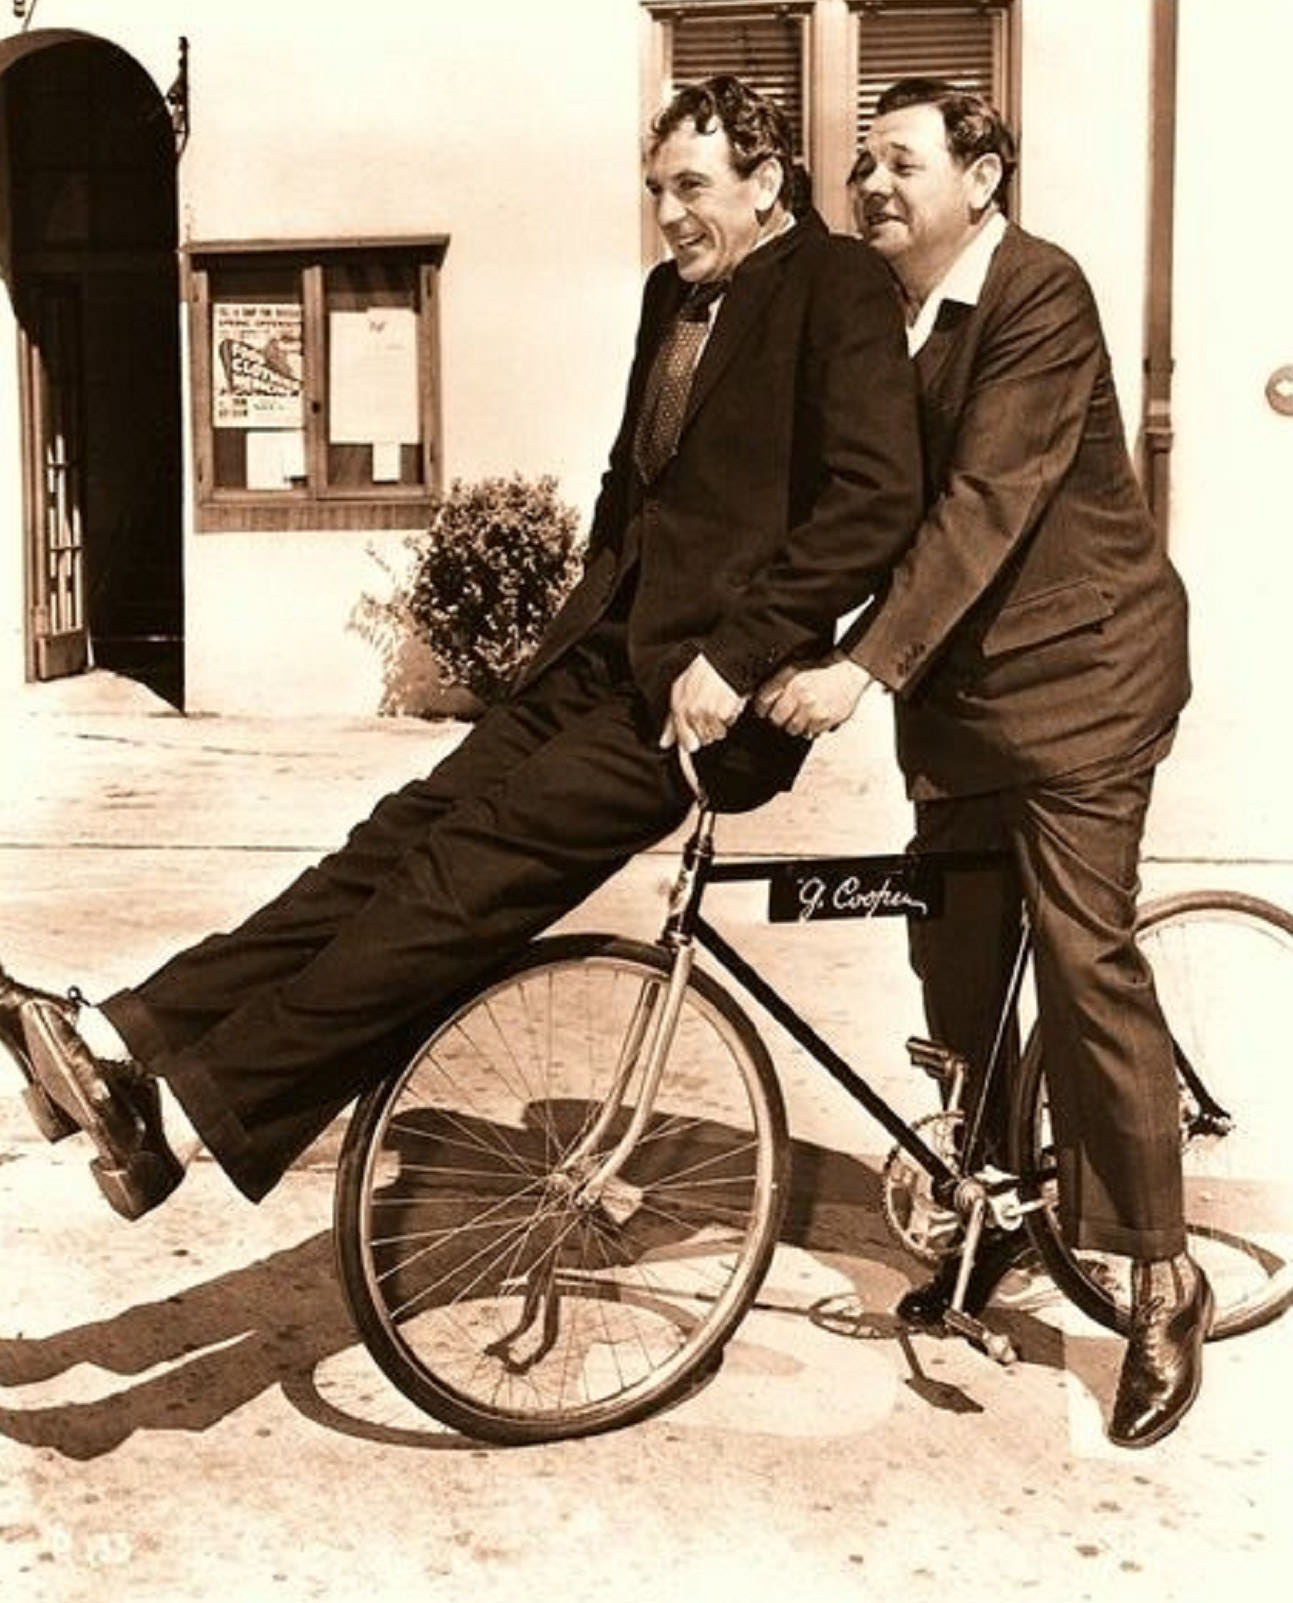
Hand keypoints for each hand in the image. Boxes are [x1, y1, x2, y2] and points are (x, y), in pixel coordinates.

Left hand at [661, 654, 746, 752]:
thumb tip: (664, 743)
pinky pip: (728, 725)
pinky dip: (730, 717)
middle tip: (712, 711)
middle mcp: (690, 712)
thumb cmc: (703, 673)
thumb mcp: (680, 692)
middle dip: (707, 731)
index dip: (688, 749)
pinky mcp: (721, 713)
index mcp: (678, 707)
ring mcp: (705, 713)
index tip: (691, 763)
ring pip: (715, 735)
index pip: (682, 738)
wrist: (722, 659)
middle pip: (701, 740)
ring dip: (721, 724)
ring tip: (720, 705)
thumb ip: (671, 722)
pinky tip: (728, 703)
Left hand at [753, 653, 873, 737]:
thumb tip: (754, 698)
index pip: (763, 703)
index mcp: (792, 681)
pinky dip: (811, 728)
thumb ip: (774, 683)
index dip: (762, 708)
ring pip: (793, 730)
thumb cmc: (821, 669)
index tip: (764, 709)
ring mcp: (815, 711)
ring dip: (795, 724)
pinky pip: (811, 734)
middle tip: (787, 710)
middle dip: (779, 717)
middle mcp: (803, 697)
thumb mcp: (794, 668)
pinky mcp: (827, 721)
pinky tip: (815, 715)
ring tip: (803, 712)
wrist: (848, 672)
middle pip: (777, 720)